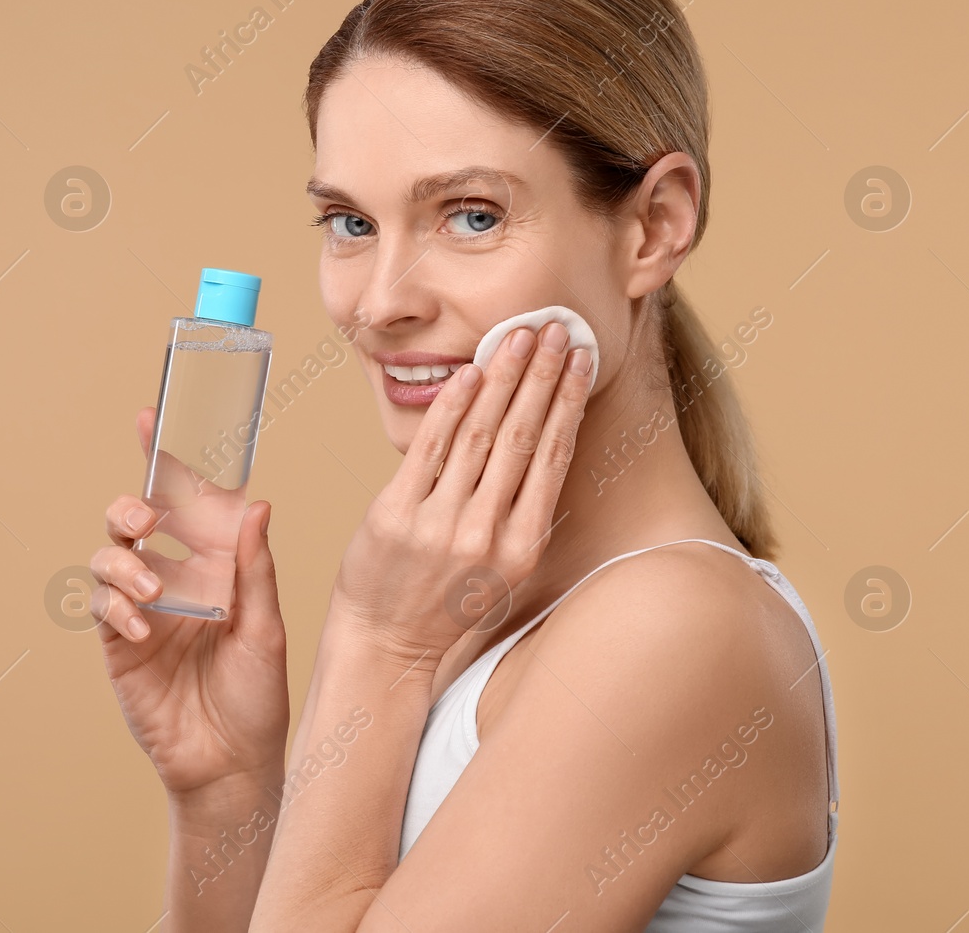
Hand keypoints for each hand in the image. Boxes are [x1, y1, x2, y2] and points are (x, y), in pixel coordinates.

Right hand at [88, 406, 289, 795]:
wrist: (232, 763)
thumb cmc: (256, 697)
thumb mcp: (266, 628)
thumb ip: (255, 568)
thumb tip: (258, 505)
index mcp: (211, 564)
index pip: (184, 502)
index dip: (164, 459)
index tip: (152, 417)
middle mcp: (172, 578)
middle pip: (133, 519)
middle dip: (131, 506)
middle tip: (146, 518)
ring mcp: (142, 610)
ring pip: (109, 557)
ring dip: (124, 562)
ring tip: (152, 589)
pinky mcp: (119, 644)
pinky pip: (103, 609)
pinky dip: (118, 607)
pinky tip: (145, 627)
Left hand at [330, 321, 592, 664]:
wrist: (387, 641)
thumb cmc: (445, 599)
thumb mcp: (501, 565)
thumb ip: (520, 508)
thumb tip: (543, 435)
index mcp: (522, 547)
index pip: (554, 457)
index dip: (569, 401)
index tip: (581, 359)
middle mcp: (486, 534)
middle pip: (522, 437)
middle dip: (543, 375)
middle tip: (557, 328)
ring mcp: (440, 524)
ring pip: (480, 435)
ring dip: (503, 378)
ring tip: (519, 336)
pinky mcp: (397, 515)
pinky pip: (430, 449)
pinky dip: (452, 406)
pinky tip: (470, 372)